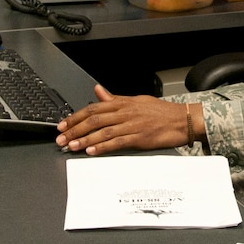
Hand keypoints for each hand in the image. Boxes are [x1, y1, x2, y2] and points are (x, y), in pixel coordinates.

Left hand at [58, 87, 201, 154]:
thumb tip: (98, 91)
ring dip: (85, 140)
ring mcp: (131, 125)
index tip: (63, 125)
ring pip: (102, 131)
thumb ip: (114, 98)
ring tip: (72, 146)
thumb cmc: (161, 112)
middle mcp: (125, 112)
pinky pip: (117, 142)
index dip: (75, 117)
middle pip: (94, 119)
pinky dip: (102, 147)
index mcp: (122, 103)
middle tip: (61, 138)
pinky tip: (92, 151)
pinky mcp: (139, 137)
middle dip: (75, 129)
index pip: (93, 108)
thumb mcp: (136, 100)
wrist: (182, 120)